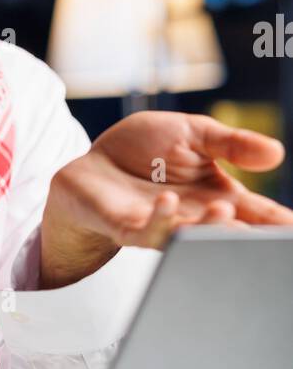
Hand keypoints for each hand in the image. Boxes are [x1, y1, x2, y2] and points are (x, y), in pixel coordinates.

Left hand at [39, 111, 292, 287]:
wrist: (93, 161)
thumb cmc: (144, 150)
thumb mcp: (194, 133)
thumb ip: (232, 144)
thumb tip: (276, 153)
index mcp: (216, 195)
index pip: (257, 213)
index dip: (279, 223)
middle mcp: (194, 216)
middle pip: (229, 232)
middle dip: (250, 235)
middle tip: (272, 234)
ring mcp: (162, 225)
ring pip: (191, 235)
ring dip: (208, 226)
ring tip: (223, 211)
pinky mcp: (129, 228)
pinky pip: (149, 231)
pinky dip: (162, 219)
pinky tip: (169, 201)